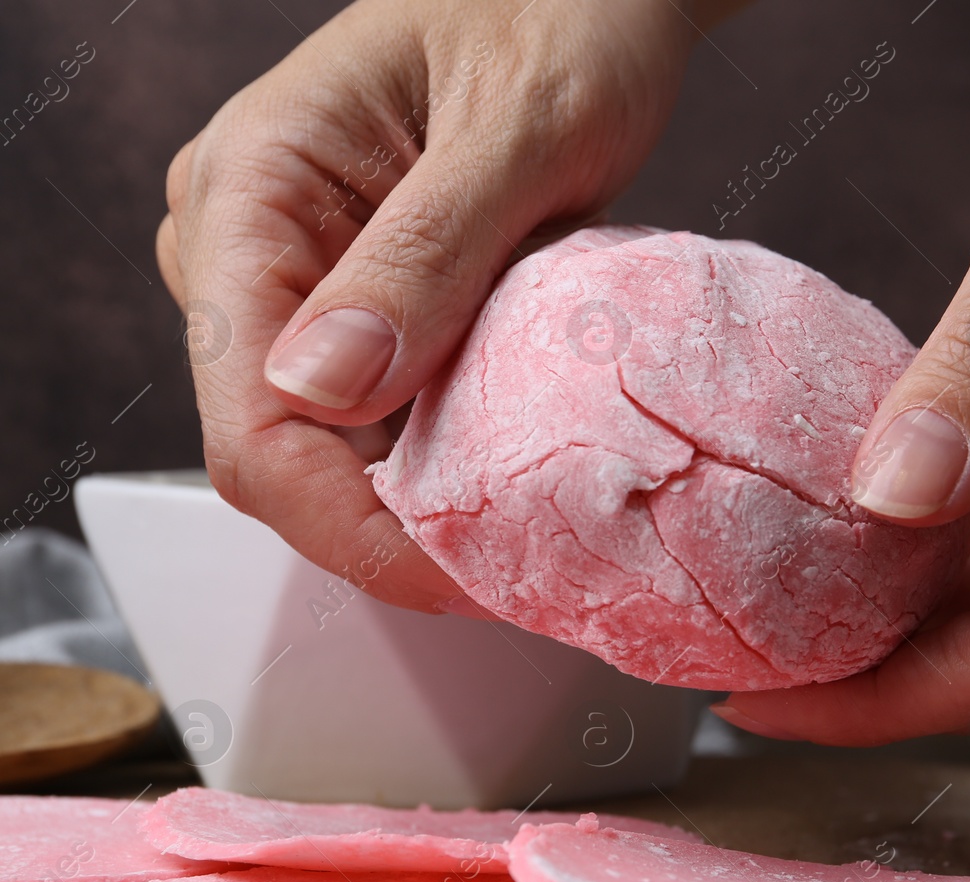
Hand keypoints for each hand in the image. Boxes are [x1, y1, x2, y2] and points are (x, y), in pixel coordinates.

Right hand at [157, 0, 701, 611]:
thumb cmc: (561, 16)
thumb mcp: (517, 132)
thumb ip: (424, 255)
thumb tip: (322, 390)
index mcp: (251, 188)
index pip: (253, 420)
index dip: (350, 529)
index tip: (465, 577)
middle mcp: (248, 243)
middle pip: (283, 450)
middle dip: (393, 528)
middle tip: (522, 566)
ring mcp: (301, 277)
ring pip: (332, 444)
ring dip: (426, 499)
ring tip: (532, 526)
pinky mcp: (362, 299)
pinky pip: (382, 411)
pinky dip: (448, 454)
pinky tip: (516, 468)